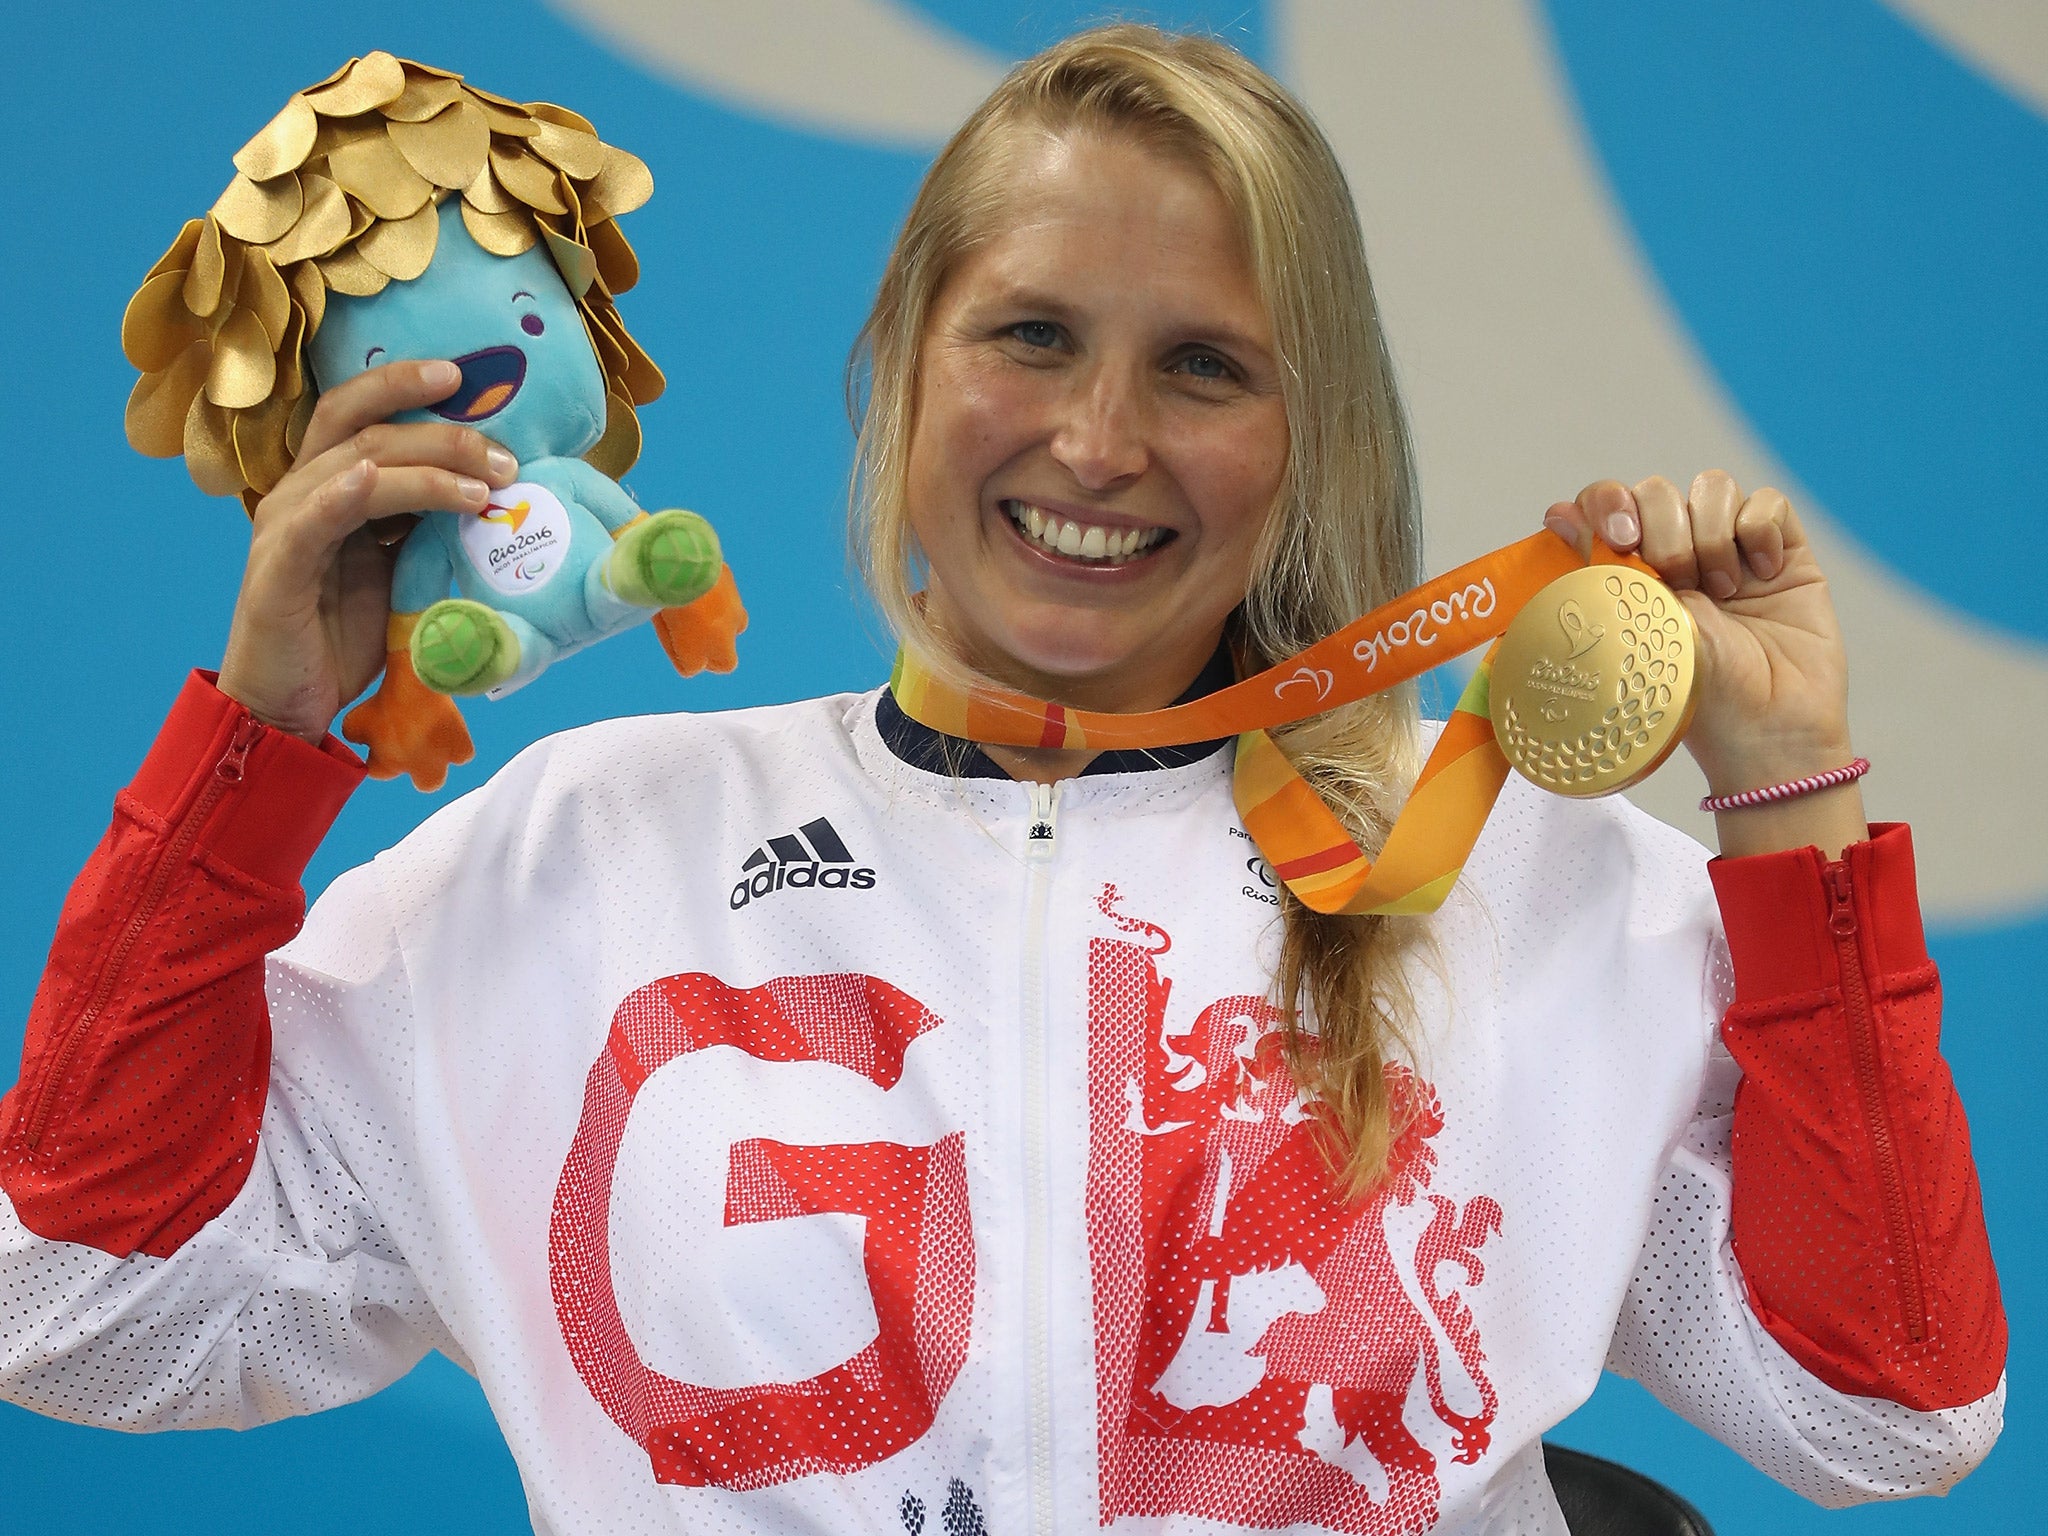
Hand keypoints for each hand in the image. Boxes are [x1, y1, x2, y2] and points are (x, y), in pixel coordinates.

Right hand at [217, 360, 519, 743]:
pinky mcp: (277, 570)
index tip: (465, 378)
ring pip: (355, 467)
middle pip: (364, 426)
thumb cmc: (342, 633)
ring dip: (425, 469)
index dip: (406, 385)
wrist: (289, 702)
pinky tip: (373, 480)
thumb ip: (422, 523)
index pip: (361, 410)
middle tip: (503, 453)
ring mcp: (285, 526)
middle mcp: (301, 491)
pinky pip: (311, 520)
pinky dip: (342, 494)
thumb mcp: (395, 567)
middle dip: (440, 429)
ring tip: (483, 488)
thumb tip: (490, 489)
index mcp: (327, 484)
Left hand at [1544, 472, 1866, 857]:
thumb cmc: (1695, 703)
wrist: (1769, 731)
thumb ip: (1601, 577)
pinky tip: (1762, 577)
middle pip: (1655, 490)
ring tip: (1723, 593)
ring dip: (1711, 534)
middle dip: (1661, 526)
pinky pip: (1767, 502)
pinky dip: (1760, 532)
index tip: (1615, 538)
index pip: (1602, 507)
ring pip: (1712, 486)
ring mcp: (1729, 548)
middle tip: (1676, 578)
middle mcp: (1675, 553)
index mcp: (1627, 575)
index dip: (1603, 504)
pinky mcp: (1783, 549)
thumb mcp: (1633, 641)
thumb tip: (1557, 515)